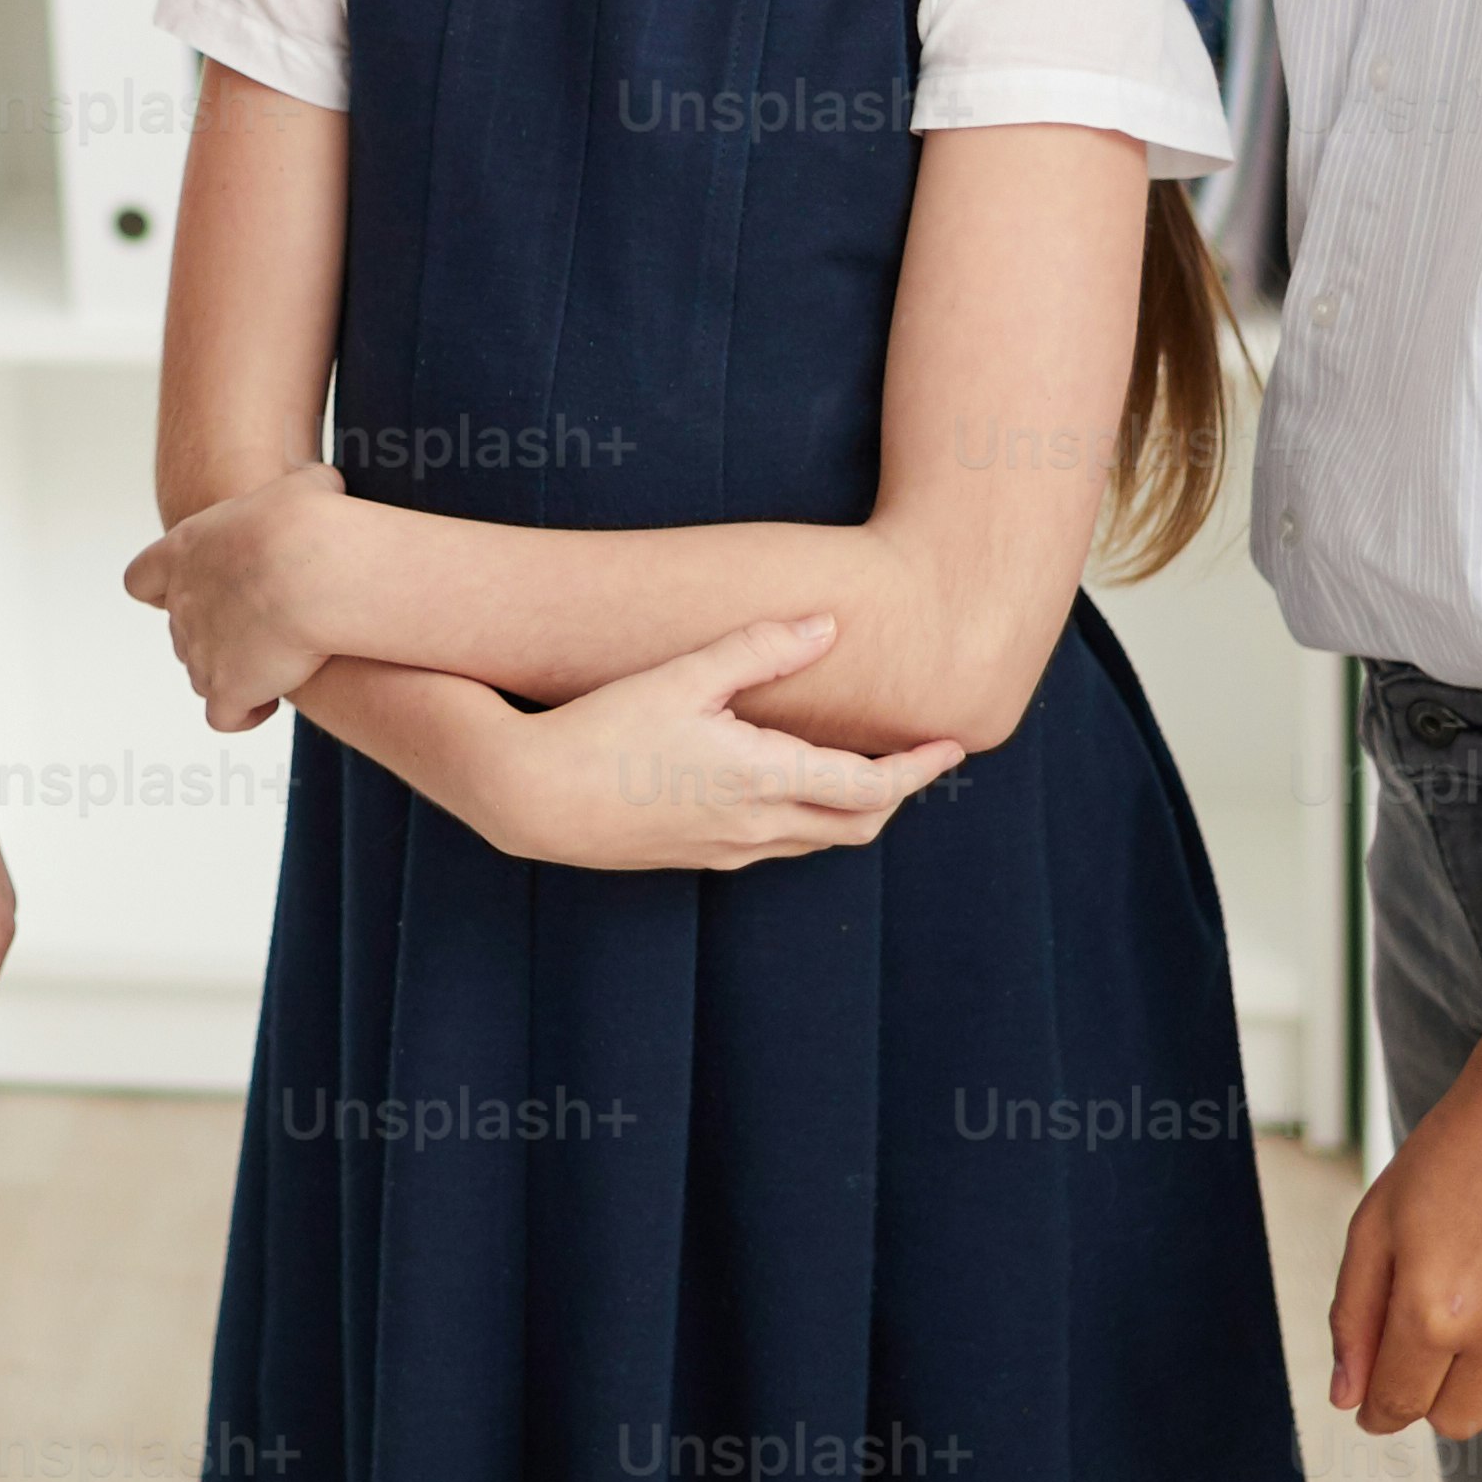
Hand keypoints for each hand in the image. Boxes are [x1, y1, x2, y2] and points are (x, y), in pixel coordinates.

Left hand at [123, 461, 358, 729]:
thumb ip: (297, 488)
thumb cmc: (306, 521)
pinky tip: (271, 699)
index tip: (204, 588)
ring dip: (234, 671)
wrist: (309, 570)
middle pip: (182, 631)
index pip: (142, 579)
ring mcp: (199, 652)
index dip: (163, 588)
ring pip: (203, 673)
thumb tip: (321, 484)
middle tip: (264, 623)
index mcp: (183, 552)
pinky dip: (244, 712)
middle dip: (218, 632)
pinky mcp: (225, 691)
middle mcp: (181, 604)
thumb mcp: (302, 486)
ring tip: (277, 660)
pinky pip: (226, 716)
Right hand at [468, 617, 950, 872]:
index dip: (919, 768)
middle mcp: (755, 826)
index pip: (871, 787)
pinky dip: (806, 819)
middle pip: (856, 824)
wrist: (529, 797)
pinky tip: (788, 788)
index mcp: (762, 780)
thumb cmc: (600, 728)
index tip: (953, 745)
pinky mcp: (697, 857)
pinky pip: (775, 845)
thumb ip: (758, 649)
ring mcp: (726, 849)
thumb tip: (826, 624)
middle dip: (895, 793)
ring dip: (851, 808)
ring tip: (863, 768)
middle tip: (917, 756)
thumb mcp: (681, 676)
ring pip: (816, 838)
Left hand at [1328, 1057, 1481, 1441]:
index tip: (1372, 1403)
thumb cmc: (1449, 1159)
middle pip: (1457, 1421)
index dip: (1378, 1408)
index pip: (1399, 1405)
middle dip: (1430, 1395)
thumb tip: (1347, 1399)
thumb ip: (1354, 1318)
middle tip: (1425, 1340)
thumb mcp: (1375, 1225)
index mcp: (1432, 1313)